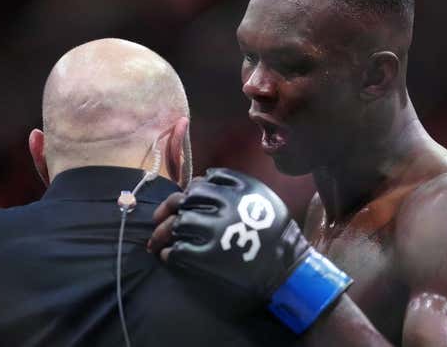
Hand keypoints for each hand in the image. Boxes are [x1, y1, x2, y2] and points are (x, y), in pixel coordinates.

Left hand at [148, 168, 351, 333]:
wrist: (288, 268)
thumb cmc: (277, 232)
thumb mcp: (262, 197)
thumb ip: (235, 185)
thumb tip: (206, 178)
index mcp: (237, 189)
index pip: (199, 183)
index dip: (187, 193)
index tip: (184, 201)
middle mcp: (223, 206)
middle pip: (183, 200)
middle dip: (168, 209)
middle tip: (159, 218)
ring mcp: (214, 231)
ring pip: (178, 224)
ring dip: (164, 232)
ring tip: (158, 241)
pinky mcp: (208, 257)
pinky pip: (178, 250)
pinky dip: (169, 252)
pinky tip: (169, 255)